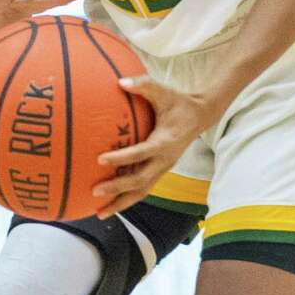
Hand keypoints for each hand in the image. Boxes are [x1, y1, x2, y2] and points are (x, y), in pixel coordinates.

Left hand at [92, 76, 217, 218]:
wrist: (200, 117)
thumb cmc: (178, 102)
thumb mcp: (163, 91)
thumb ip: (144, 85)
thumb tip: (120, 81)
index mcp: (165, 142)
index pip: (141, 153)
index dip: (122, 158)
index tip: (100, 160)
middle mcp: (165, 160)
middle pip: (140, 180)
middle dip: (118, 188)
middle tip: (95, 191)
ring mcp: (163, 168)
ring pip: (142, 191)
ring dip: (121, 202)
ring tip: (99, 212)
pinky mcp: (160, 171)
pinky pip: (143, 188)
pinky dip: (127, 198)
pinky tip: (109, 204)